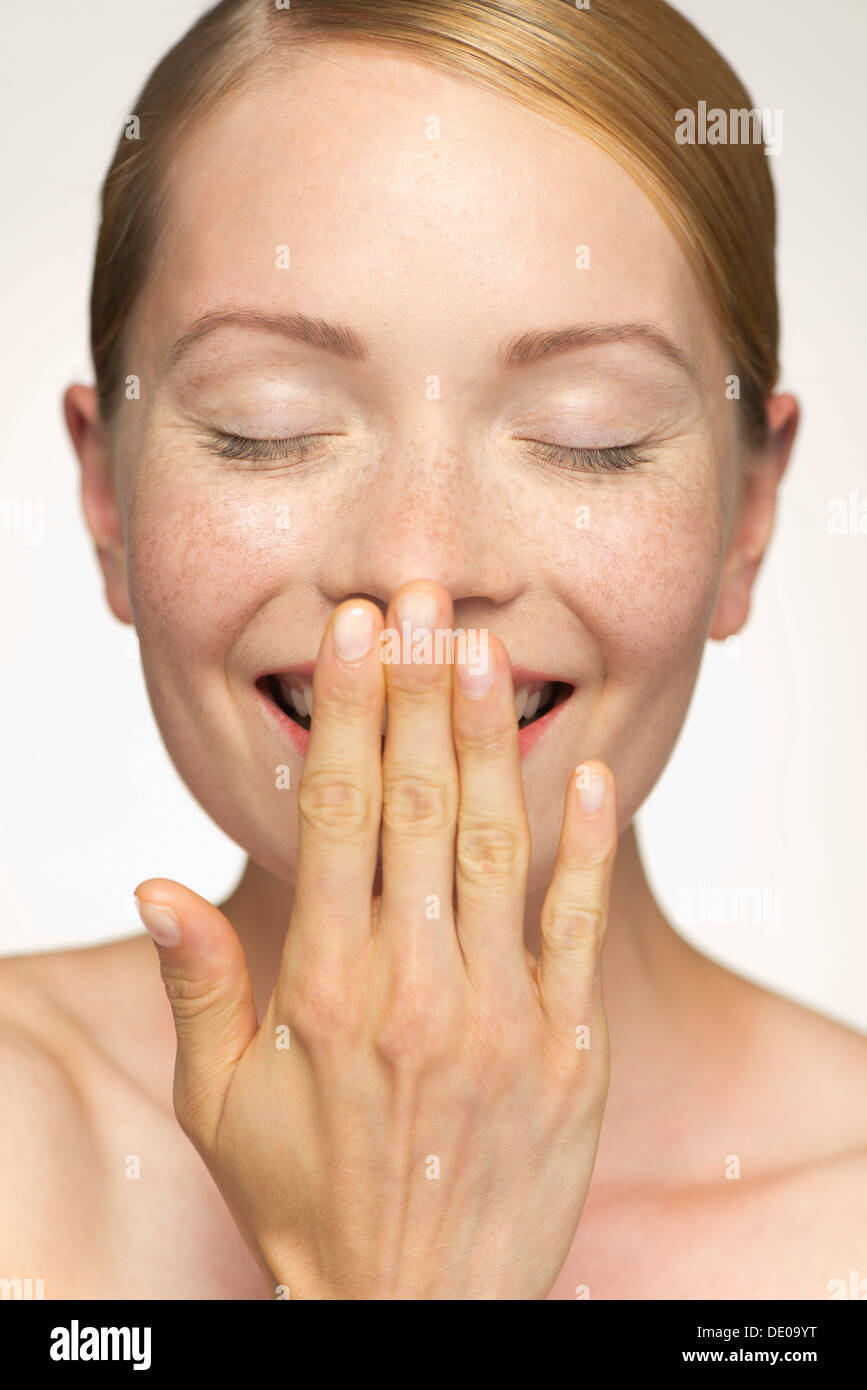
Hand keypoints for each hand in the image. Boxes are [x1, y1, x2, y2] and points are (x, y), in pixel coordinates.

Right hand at [134, 580, 617, 1299]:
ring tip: (485, 650)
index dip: (348, 713)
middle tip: (424, 600)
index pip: (339, 815)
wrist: (415, 1311)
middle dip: (420, 692)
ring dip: (489, 740)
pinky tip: (580, 772)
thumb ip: (196, 987)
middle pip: (419, 805)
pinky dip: (584, 844)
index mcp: (328, 988)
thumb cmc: (306, 1202)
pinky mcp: (568, 1045)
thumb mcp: (219, 1105)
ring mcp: (503, 1013)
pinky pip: (578, 924)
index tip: (357, 633)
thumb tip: (156, 885)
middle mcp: (418, 986)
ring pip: (495, 844)